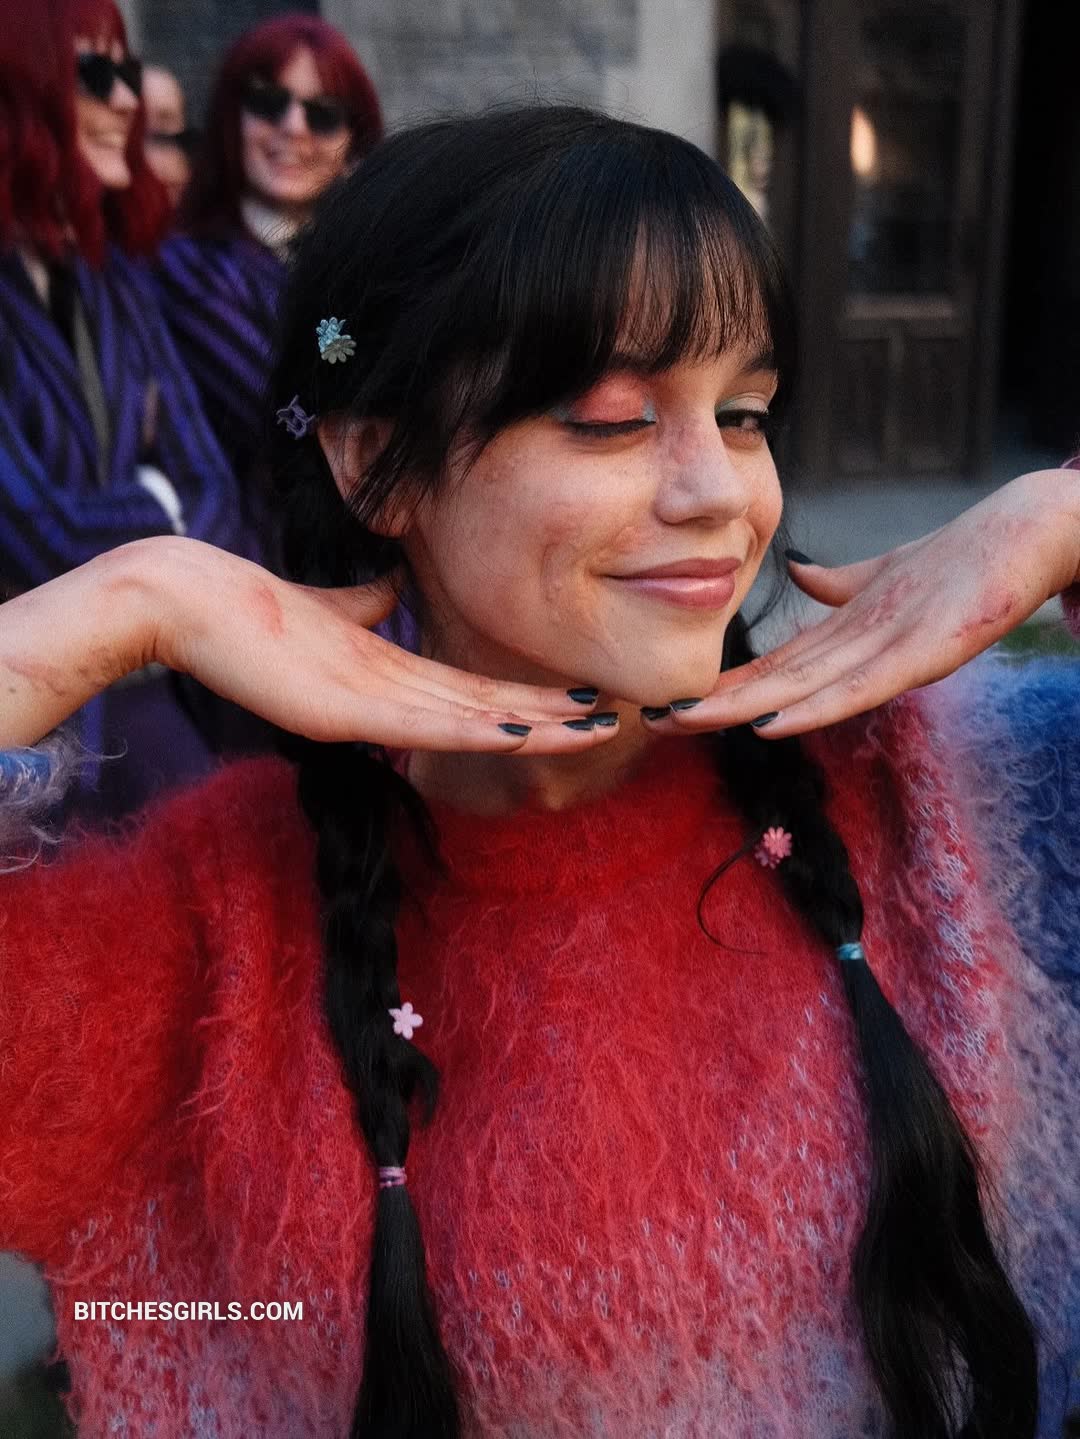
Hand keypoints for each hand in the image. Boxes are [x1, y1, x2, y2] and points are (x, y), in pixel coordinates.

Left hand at [0, 538, 615, 753]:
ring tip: (596, 727)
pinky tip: (522, 730)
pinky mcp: (343, 709)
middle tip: (620, 721)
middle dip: (554, 719)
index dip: (531, 696)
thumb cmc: (248, 606)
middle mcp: (388, 698)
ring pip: (469, 722)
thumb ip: (366, 605)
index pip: (474, 689)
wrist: (183, 605)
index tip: (583, 694)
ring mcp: (368, 706)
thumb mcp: (325, 605)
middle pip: (488, 711)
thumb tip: (394, 586)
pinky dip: (477, 727)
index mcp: (388, 675)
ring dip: (535, 729)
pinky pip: (426, 721)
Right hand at [645, 468, 1079, 738]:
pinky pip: (861, 686)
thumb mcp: (889, 571)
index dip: (725, 682)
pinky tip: (774, 725)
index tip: (673, 697)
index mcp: (849, 636)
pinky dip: (816, 708)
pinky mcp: (925, 653)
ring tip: (691, 724)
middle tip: (658, 724)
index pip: (776, 664)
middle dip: (716, 707)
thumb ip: (841, 582)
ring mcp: (890, 655)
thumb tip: (799, 572)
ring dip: (745, 713)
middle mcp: (862, 654)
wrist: (1032, 536)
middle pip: (777, 685)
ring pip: (804, 691)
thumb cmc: (964, 558)